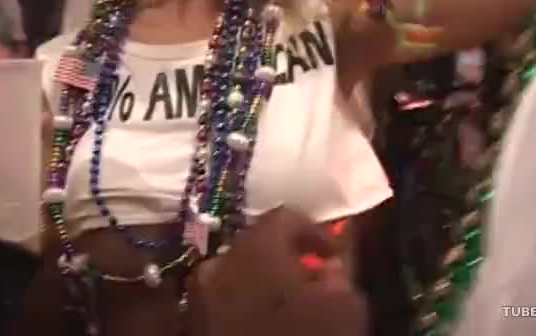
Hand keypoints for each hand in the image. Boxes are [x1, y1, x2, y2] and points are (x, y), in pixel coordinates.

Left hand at [187, 207, 367, 335]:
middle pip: (258, 241)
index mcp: (255, 247)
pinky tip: (264, 319)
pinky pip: (224, 294)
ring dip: (264, 277)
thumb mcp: (342, 311)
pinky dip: (245, 298)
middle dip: (287, 255)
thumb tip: (329, 268)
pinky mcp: (192, 319)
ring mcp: (200, 291)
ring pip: (238, 269)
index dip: (313, 231)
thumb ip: (340, 277)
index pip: (285, 216)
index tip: (331, 255)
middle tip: (311, 277)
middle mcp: (220, 260)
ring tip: (288, 303)